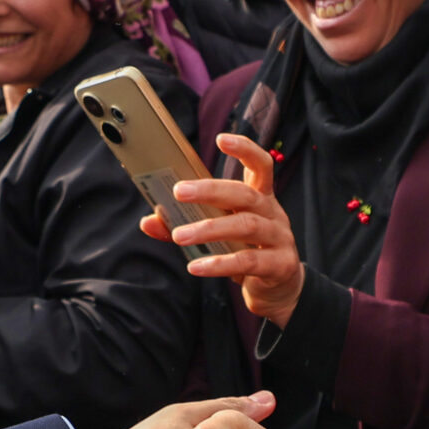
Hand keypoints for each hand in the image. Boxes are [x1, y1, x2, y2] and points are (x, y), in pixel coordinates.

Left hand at [144, 133, 306, 327]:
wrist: (279, 290)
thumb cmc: (247, 253)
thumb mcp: (220, 236)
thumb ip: (185, 226)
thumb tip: (149, 221)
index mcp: (260, 198)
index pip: (260, 165)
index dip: (245, 149)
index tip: (221, 139)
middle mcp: (272, 213)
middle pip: (245, 194)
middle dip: (211, 190)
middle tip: (179, 192)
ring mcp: (280, 238)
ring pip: (246, 226)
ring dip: (209, 229)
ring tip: (179, 236)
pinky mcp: (280, 265)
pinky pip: (248, 261)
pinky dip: (220, 263)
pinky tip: (197, 266)